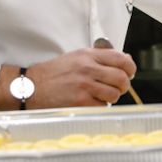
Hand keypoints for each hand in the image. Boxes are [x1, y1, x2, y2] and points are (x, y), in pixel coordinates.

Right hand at [0, 48, 136, 109]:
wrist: (31, 88)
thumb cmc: (53, 74)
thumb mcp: (76, 57)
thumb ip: (99, 58)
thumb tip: (124, 61)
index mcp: (88, 55)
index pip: (121, 59)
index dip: (130, 68)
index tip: (129, 72)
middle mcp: (88, 69)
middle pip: (122, 78)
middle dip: (123, 85)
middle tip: (117, 87)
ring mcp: (84, 86)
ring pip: (114, 94)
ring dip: (112, 97)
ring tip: (101, 95)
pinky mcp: (80, 102)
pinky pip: (103, 106)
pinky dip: (101, 106)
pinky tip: (92, 102)